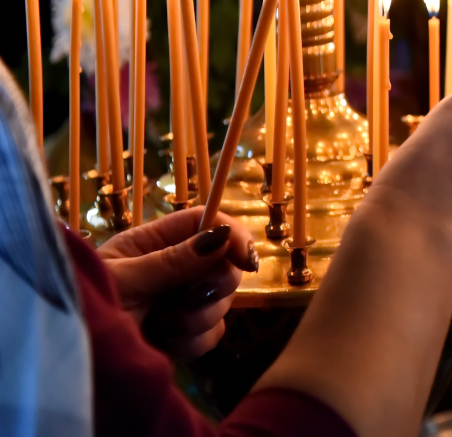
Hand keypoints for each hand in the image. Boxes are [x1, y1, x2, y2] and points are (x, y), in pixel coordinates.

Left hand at [97, 206, 257, 356]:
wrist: (73, 362)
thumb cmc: (88, 309)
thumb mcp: (125, 280)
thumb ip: (172, 260)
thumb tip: (221, 236)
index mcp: (153, 243)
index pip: (205, 221)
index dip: (232, 235)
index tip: (246, 259)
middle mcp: (173, 268)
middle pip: (223, 263)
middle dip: (213, 286)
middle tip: (189, 300)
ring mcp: (180, 301)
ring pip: (222, 301)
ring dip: (199, 318)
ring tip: (164, 328)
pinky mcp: (184, 333)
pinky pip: (213, 332)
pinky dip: (195, 341)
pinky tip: (166, 344)